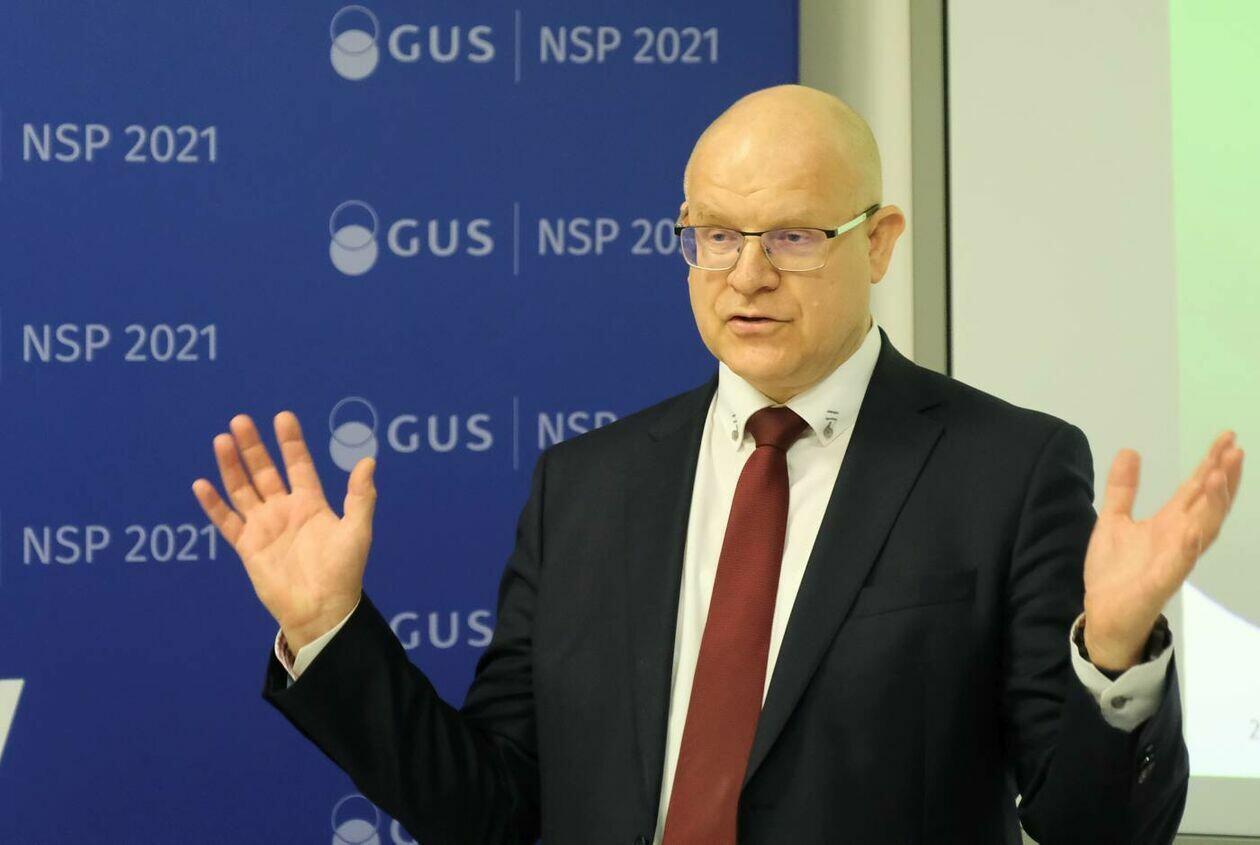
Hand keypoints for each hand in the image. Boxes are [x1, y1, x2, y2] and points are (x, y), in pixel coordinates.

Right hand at [191, 411, 377, 651]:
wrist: (321, 610)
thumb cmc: (344, 571)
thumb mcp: (357, 531)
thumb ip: (360, 497)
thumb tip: (369, 460)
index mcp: (311, 504)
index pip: (298, 465)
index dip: (291, 442)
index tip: (282, 417)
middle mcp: (285, 510)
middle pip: (264, 471)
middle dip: (253, 446)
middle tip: (240, 420)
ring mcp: (264, 527)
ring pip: (243, 490)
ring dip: (231, 466)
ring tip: (222, 440)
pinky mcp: (248, 547)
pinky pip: (227, 521)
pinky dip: (213, 504)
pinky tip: (202, 484)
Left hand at [1083, 430, 1244, 670]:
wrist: (1104, 614)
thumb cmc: (1114, 572)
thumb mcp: (1114, 520)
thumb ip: (1124, 489)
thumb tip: (1130, 450)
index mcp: (1169, 523)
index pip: (1195, 489)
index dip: (1211, 464)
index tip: (1227, 438)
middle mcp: (1179, 538)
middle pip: (1208, 503)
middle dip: (1223, 477)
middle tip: (1235, 448)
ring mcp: (1174, 559)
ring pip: (1203, 528)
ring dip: (1213, 503)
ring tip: (1219, 475)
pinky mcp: (1162, 581)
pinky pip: (1180, 562)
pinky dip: (1190, 545)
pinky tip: (1195, 529)